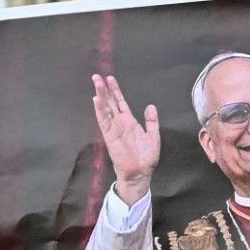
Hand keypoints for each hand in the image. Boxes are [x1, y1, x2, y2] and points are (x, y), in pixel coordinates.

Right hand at [91, 73, 160, 204]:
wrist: (141, 173)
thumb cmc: (146, 157)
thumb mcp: (153, 136)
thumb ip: (151, 121)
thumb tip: (150, 106)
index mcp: (129, 122)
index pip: (120, 102)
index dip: (115, 91)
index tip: (110, 78)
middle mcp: (120, 123)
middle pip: (110, 102)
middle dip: (104, 89)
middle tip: (96, 76)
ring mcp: (113, 129)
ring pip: (105, 108)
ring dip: (100, 95)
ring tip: (96, 82)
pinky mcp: (110, 136)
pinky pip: (104, 121)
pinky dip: (100, 110)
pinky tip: (96, 100)